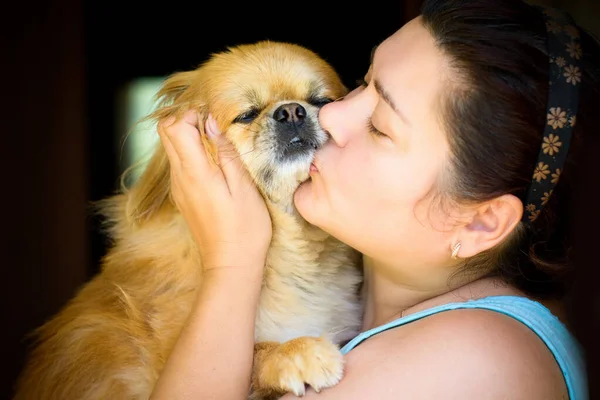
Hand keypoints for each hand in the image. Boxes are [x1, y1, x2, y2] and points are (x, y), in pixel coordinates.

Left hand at [158, 110, 271, 272]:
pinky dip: (192, 151)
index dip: (191, 112)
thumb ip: (226, 152)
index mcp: (194, 172)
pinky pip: (180, 163)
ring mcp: (179, 188)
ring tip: (218, 138)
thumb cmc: (245, 228)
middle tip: (215, 121)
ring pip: (171, 147)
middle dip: (186, 118)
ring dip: (189, 134)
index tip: (215, 114)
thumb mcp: (244, 187)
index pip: (175, 126)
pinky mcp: (184, 196)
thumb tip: (211, 122)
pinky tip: (215, 159)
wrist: (231, 265)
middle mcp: (179, 178)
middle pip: (166, 133)